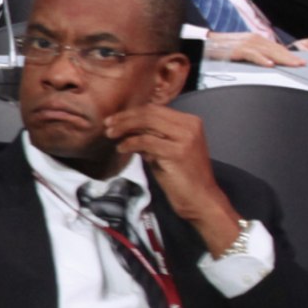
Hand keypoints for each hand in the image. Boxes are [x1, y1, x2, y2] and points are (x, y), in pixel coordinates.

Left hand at [104, 104, 242, 252]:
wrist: (200, 199)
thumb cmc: (181, 176)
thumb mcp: (164, 150)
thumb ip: (150, 136)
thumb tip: (125, 126)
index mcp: (190, 122)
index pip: (154, 109)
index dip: (130, 113)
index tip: (113, 119)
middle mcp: (190, 126)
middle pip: (149, 113)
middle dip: (124, 118)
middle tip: (107, 125)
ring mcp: (186, 138)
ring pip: (146, 123)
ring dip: (124, 127)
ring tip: (110, 135)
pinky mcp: (177, 152)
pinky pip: (146, 141)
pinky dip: (130, 143)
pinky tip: (121, 148)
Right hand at [206, 31, 306, 66]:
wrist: (203, 43)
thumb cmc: (220, 49)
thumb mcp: (241, 50)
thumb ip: (254, 54)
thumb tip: (267, 62)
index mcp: (255, 39)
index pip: (276, 47)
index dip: (289, 54)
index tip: (300, 61)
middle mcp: (253, 39)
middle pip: (275, 49)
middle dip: (290, 57)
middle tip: (303, 64)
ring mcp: (245, 43)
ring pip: (268, 51)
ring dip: (282, 58)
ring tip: (293, 65)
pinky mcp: (236, 49)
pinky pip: (252, 54)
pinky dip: (261, 59)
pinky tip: (269, 64)